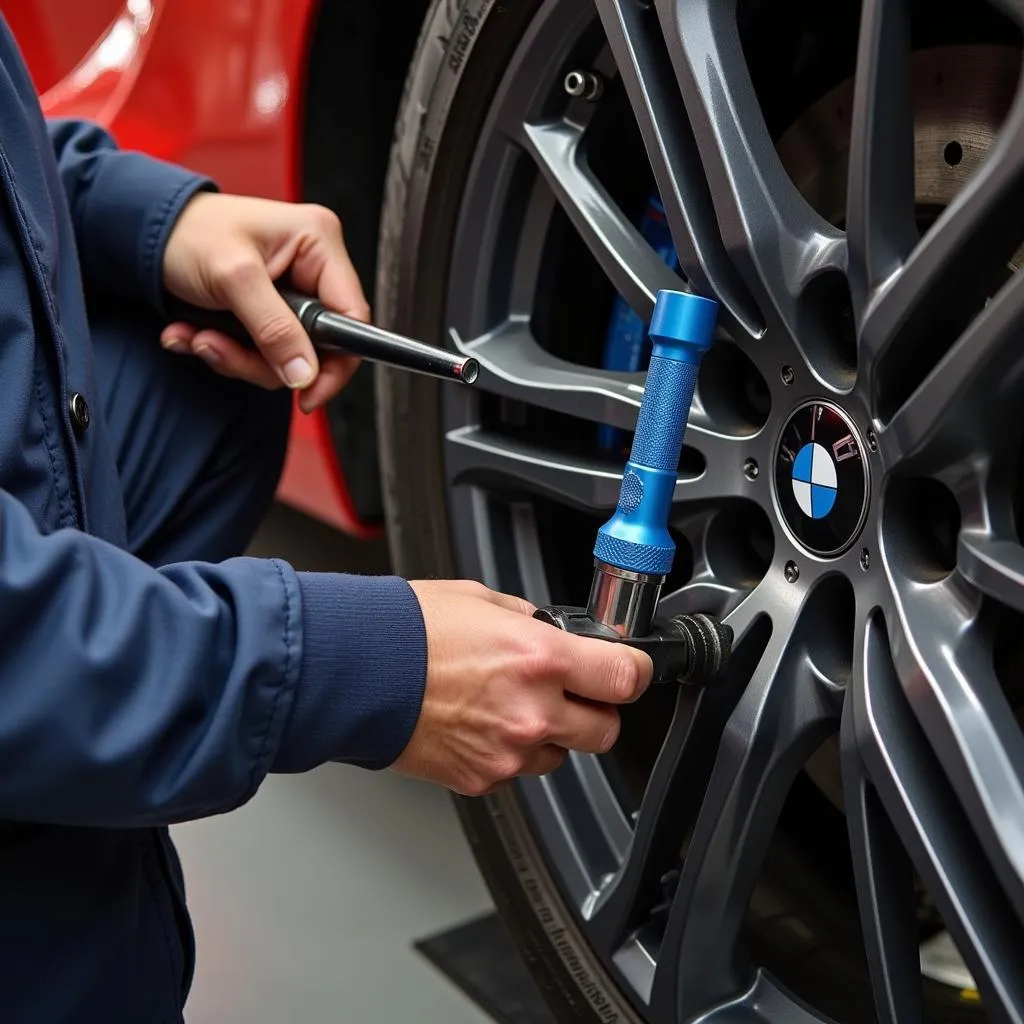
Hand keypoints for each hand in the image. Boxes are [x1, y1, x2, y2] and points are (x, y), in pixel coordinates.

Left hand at [160, 192, 370, 412]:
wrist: (141, 230)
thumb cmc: (186, 232)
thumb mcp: (233, 278)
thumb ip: (274, 328)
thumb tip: (305, 373)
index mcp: (318, 243)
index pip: (352, 317)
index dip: (336, 362)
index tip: (307, 392)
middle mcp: (311, 268)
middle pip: (317, 345)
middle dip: (265, 360)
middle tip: (221, 350)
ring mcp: (291, 293)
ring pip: (286, 356)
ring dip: (236, 357)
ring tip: (198, 337)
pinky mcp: (268, 312)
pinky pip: (262, 352)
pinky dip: (226, 351)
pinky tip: (194, 333)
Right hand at [395, 580, 653, 796]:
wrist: (356, 671)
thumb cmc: (408, 629)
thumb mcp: (482, 599)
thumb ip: (529, 619)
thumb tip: (552, 631)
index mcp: (539, 656)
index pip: (626, 678)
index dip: (635, 673)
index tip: (630, 669)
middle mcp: (532, 709)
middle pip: (606, 730)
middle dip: (595, 710)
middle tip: (571, 691)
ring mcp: (508, 750)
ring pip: (562, 756)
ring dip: (551, 734)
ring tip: (508, 705)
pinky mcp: (482, 777)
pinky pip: (518, 770)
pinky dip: (510, 752)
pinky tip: (480, 724)